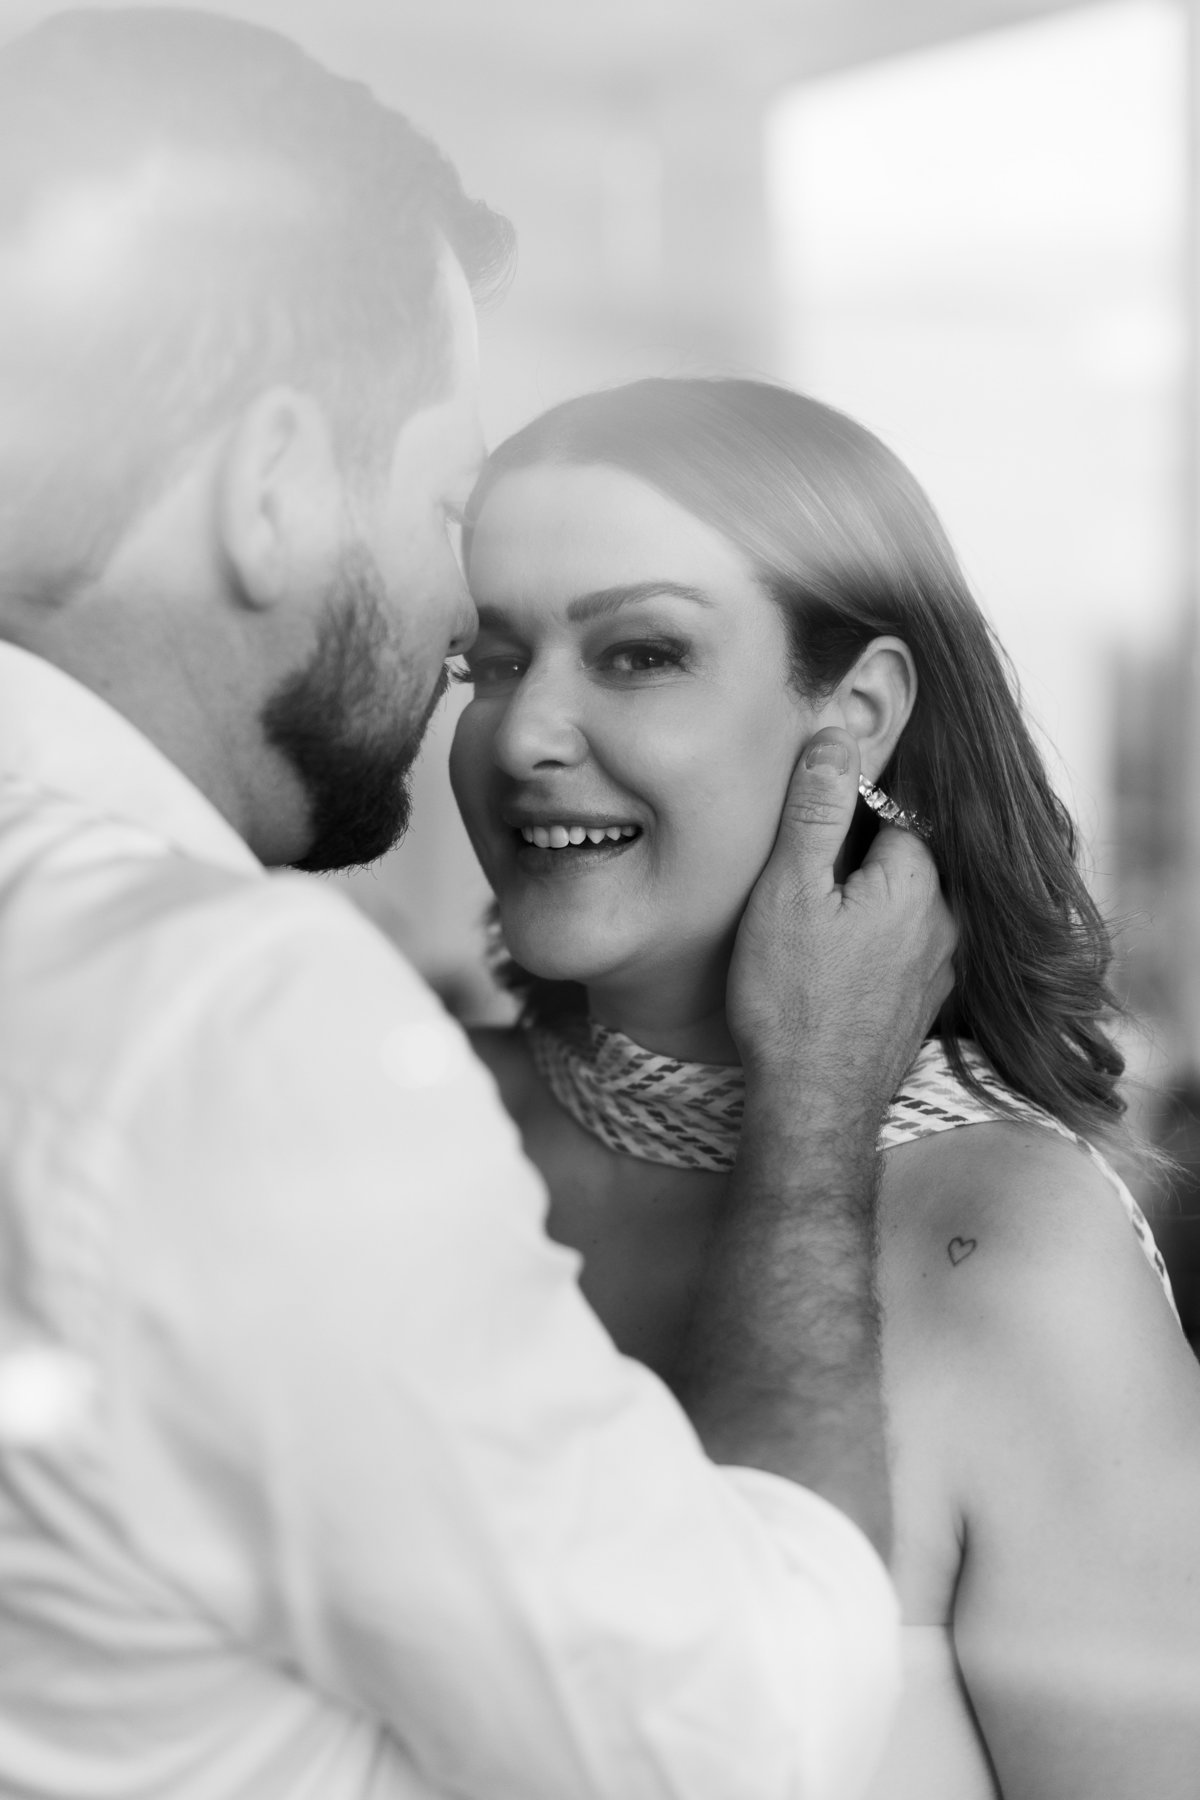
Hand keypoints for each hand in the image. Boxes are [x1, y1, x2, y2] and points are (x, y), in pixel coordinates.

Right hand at [727, 728, 955, 1119]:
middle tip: (801, 863)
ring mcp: (941, 966)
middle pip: (903, 854)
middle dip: (856, 850)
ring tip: (810, 911)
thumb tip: (837, 736)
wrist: (813, 1105)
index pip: (897, 807)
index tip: (809, 812)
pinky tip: (832, 957)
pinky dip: (872, 938)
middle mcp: (946, 920)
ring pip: (904, 901)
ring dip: (864, 896)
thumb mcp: (789, 890)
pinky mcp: (924, 1002)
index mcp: (919, 882)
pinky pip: (902, 944)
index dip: (849, 802)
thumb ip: (816, 809)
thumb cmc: (793, 1000)